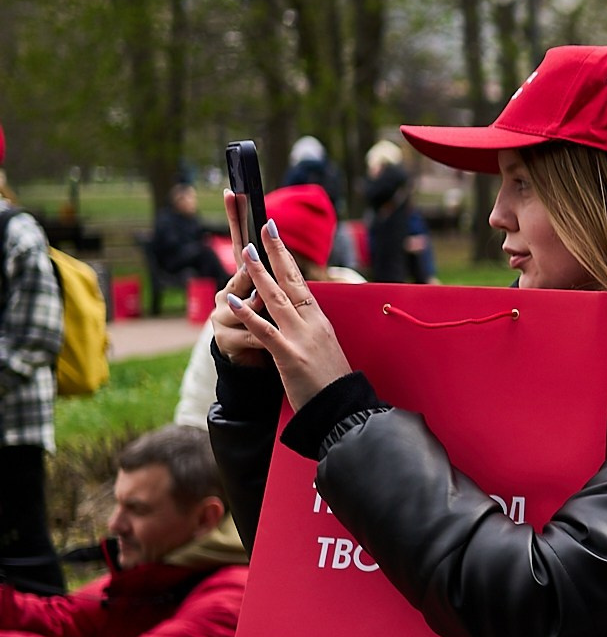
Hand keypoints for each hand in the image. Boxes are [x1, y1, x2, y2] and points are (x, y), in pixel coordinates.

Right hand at [210, 193, 271, 366]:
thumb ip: (273, 283)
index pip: (238, 247)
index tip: (235, 194)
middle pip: (240, 274)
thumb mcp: (274, 306)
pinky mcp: (224, 341)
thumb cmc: (270, 334)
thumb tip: (272, 258)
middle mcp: (225, 296)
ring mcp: (220, 318)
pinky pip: (249, 334)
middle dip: (250, 268)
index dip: (236, 221)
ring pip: (247, 306)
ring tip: (263, 318)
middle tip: (252, 251)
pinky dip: (262, 340)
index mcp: (240, 284)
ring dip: (260, 313)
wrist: (255, 371)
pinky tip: (264, 346)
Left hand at [220, 220, 353, 410]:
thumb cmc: (331, 380)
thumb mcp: (324, 346)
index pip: (301, 282)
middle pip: (292, 282)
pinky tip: (233, 301)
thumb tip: (298, 312)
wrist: (343, 407)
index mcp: (319, 321)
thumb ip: (309, 328)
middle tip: (263, 229)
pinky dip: (248, 314)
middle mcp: (312, 324)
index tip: (275, 237)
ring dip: (260, 275)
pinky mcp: (289, 356)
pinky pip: (265, 331)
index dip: (286, 258)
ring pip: (277, 299)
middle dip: (276, 254)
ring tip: (245, 253)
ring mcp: (301, 339)